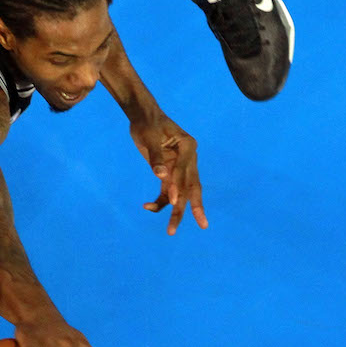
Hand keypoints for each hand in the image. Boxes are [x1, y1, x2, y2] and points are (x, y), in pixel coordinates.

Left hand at [130, 114, 206, 234]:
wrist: (143, 116)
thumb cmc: (148, 123)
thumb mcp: (150, 138)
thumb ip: (156, 158)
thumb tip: (161, 177)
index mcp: (188, 147)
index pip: (184, 170)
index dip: (178, 186)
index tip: (171, 202)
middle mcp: (188, 159)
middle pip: (191, 186)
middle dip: (191, 207)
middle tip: (202, 225)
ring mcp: (179, 167)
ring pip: (181, 193)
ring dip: (176, 211)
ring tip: (171, 231)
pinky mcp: (169, 172)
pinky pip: (167, 191)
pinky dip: (159, 201)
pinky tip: (147, 206)